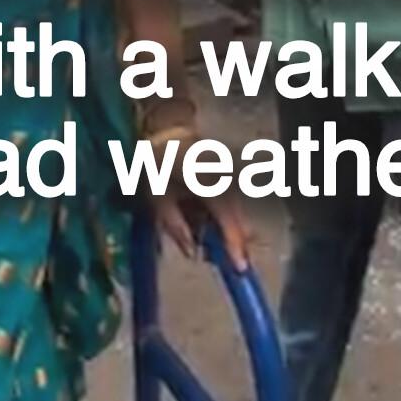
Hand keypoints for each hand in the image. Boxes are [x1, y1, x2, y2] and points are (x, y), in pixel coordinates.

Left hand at [144, 118, 251, 272]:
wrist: (165, 131)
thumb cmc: (159, 164)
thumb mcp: (159, 199)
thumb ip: (176, 227)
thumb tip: (192, 252)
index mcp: (211, 188)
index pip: (229, 224)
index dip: (235, 248)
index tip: (241, 269)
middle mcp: (225, 184)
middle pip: (236, 221)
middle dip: (227, 241)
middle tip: (210, 255)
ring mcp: (227, 179)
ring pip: (231, 213)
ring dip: (217, 228)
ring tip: (194, 230)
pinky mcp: (224, 177)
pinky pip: (225, 203)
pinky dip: (213, 215)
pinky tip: (195, 214)